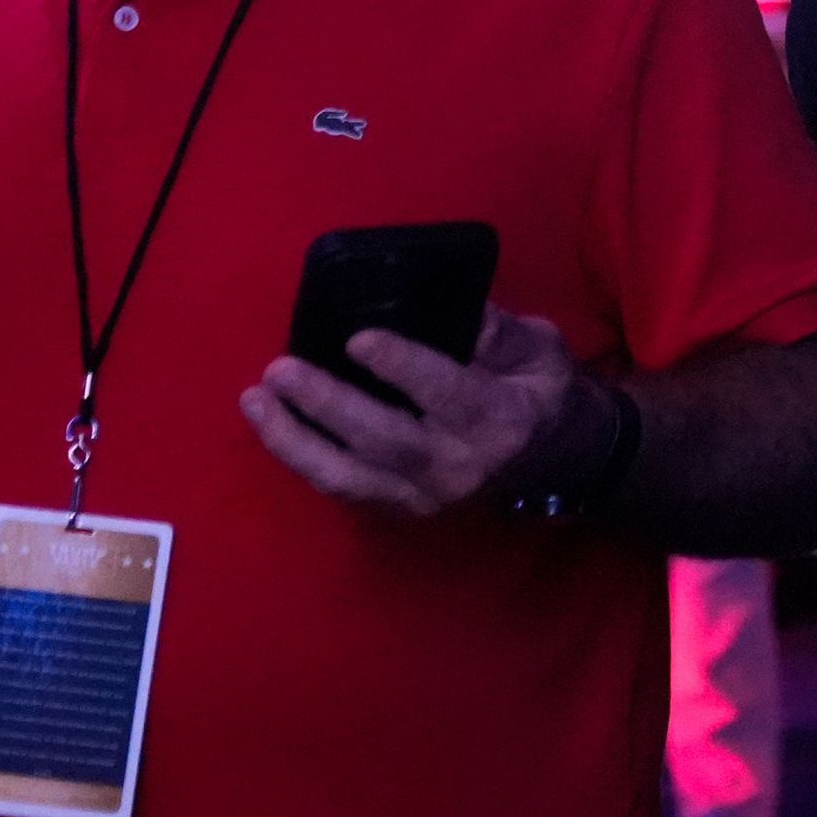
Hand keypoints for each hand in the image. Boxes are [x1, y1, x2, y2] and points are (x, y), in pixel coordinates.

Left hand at [241, 304, 586, 517]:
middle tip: (280, 369)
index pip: (444, 392)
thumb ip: (497, 331)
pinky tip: (274, 427)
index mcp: (500, 419)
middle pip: (382, 439)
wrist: (560, 460)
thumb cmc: (544, 390)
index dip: (398, 366)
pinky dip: (302, 459)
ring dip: (293, 439)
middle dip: (325, 404)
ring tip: (256, 400)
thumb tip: (444, 307)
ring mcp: (426, 495)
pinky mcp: (403, 509)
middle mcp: (458, 465)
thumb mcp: (540, 347)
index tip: (356, 338)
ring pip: (348, 476)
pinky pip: (343, 489)